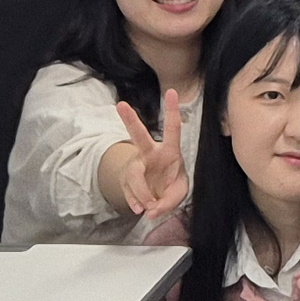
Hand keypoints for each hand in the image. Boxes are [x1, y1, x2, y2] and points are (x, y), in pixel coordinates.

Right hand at [112, 88, 192, 224]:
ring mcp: (135, 166)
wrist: (156, 195)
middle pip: (138, 136)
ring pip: (133, 175)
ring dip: (142, 194)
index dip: (172, 111)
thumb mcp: (179, 192)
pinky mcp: (125, 180)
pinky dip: (136, 203)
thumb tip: (152, 208)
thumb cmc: (171, 184)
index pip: (172, 129)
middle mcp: (149, 154)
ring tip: (149, 207)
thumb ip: (170, 200)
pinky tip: (140, 208)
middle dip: (130, 120)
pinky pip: (128, 192)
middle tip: (120, 105)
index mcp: (169, 151)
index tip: (172, 92)